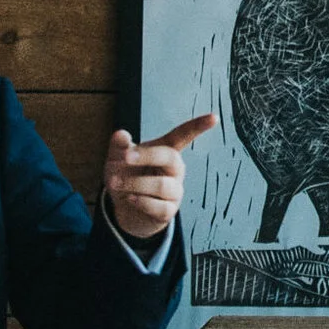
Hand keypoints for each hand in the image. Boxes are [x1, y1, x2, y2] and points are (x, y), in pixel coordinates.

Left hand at [102, 114, 214, 241]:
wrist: (124, 209)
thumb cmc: (126, 176)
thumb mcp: (117, 159)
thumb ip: (119, 146)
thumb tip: (120, 134)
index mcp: (166, 151)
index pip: (184, 135)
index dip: (198, 126)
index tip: (214, 118)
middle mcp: (175, 169)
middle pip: (170, 157)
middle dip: (146, 156)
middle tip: (125, 157)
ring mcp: (175, 190)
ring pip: (161, 185)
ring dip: (134, 183)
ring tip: (114, 183)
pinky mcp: (169, 210)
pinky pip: (159, 206)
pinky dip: (140, 202)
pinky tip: (129, 198)